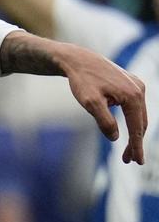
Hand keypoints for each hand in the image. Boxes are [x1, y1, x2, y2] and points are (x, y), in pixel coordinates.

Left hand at [59, 44, 148, 163]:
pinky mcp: (131, 84)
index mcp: (132, 95)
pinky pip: (135, 107)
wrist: (79, 60)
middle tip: (129, 161)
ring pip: (139, 115)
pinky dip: (133, 120)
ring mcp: (137, 85)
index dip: (136, 146)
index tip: (136, 161)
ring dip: (135, 132)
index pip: (137, 127)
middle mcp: (139, 89)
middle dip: (136, 142)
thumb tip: (116, 138)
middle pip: (141, 122)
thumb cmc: (83, 81)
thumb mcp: (90, 103)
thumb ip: (104, 121)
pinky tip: (126, 130)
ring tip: (126, 151)